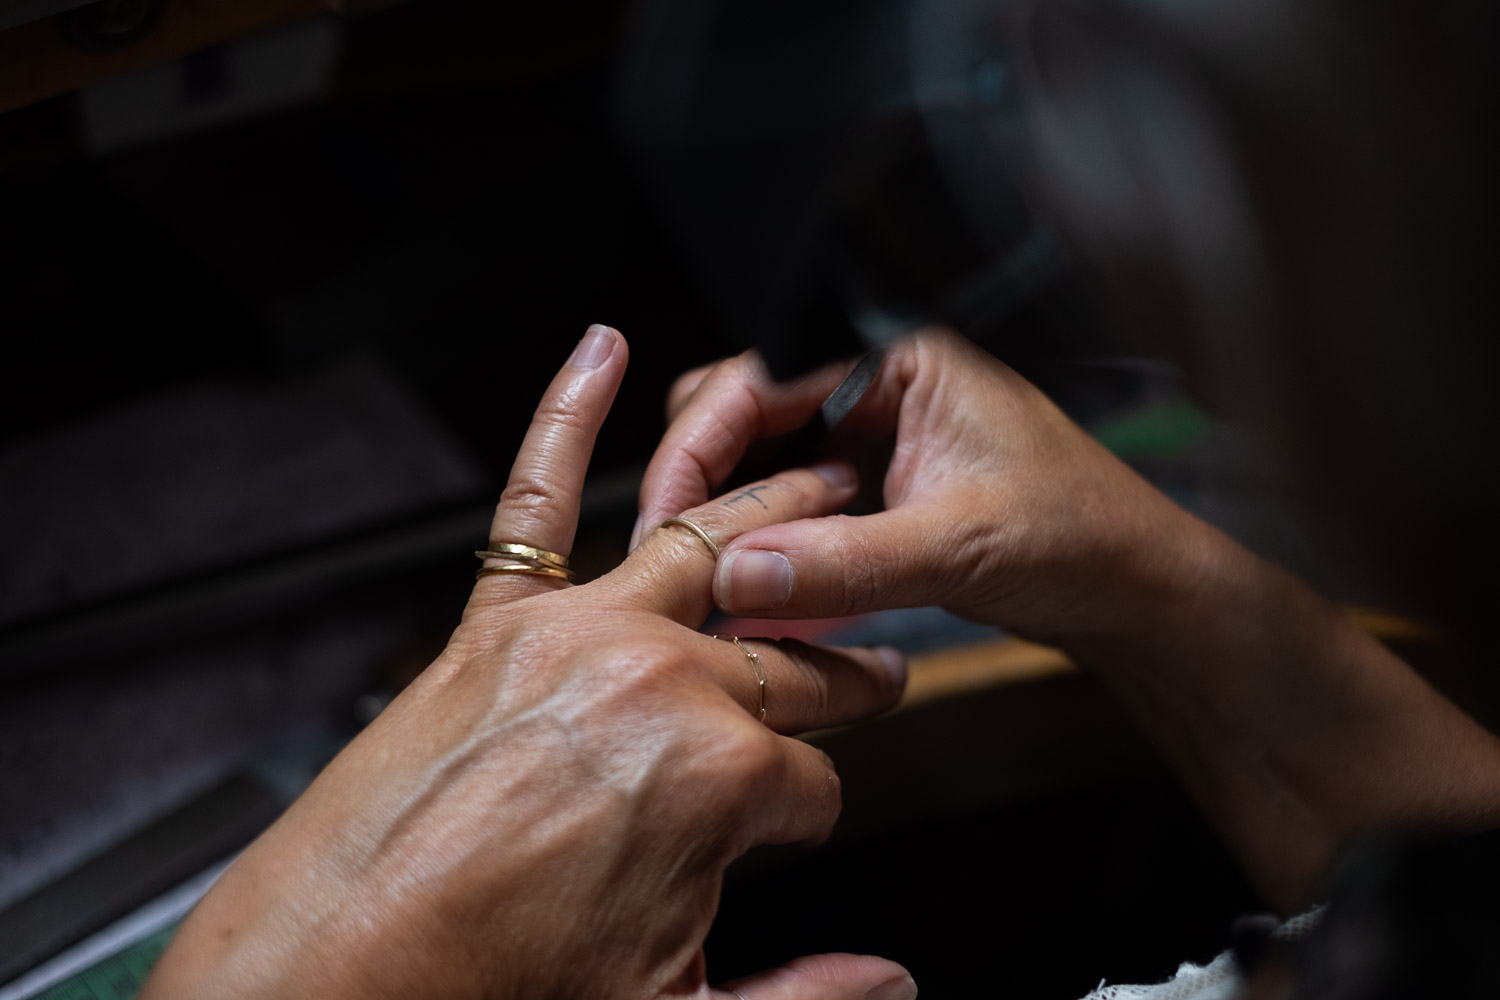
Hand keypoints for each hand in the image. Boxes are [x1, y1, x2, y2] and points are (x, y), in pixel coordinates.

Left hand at [143, 326, 915, 999]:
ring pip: (707, 544)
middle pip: (785, 659)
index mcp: (718, 779)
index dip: (813, 811)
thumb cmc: (490, 993)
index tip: (799, 824)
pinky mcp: (494, 619)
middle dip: (840, 668)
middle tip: (873, 663)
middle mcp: (657, 683)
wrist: (332, 981)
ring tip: (828, 472)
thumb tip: (888, 981)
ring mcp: (574, 635)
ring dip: (776, 507)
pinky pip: (535, 497)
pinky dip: (565, 412)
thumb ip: (805, 998)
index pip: (814, 779)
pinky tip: (598, 355)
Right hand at [637, 326, 1198, 647]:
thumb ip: (847, 560)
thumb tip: (735, 574)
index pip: (756, 375)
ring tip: (702, 586)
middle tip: (675, 559)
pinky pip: (782, 505)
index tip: (667, 517)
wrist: (1132, 591)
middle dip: (697, 482)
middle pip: (736, 412)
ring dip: (721, 518)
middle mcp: (872, 384)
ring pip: (752, 462)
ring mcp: (866, 437)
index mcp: (895, 357)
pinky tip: (749, 593)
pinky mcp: (865, 489)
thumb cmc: (1081, 537)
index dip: (696, 444)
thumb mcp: (960, 546)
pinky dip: (757, 545)